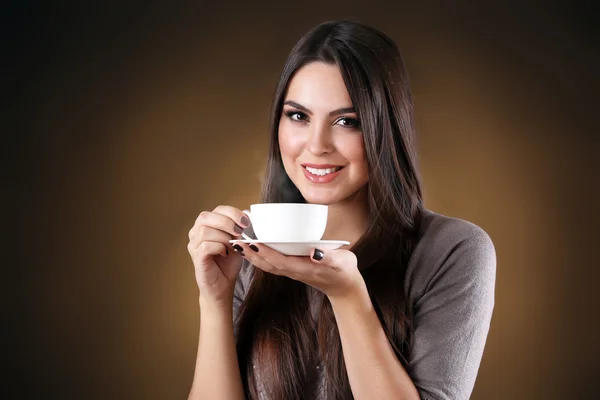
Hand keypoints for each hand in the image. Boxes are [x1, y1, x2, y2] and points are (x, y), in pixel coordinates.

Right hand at [188, 205, 250, 303]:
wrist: (223, 286)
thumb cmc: (229, 263)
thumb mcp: (237, 242)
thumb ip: (239, 229)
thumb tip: (248, 217)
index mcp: (207, 225)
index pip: (217, 209)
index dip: (232, 212)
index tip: (246, 222)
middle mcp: (196, 232)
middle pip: (206, 216)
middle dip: (226, 222)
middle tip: (239, 232)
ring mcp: (194, 245)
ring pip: (205, 231)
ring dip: (223, 237)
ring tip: (231, 246)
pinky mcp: (196, 257)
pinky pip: (206, 246)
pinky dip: (219, 247)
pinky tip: (225, 253)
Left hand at [234, 243, 363, 298]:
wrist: (345, 289)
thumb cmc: (344, 272)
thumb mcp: (342, 263)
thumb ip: (329, 257)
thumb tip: (314, 252)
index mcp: (303, 268)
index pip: (278, 260)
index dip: (263, 252)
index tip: (251, 241)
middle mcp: (293, 271)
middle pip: (267, 263)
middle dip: (251, 252)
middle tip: (236, 239)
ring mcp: (291, 271)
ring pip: (266, 265)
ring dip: (251, 255)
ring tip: (238, 242)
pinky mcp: (292, 269)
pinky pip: (271, 263)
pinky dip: (259, 256)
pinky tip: (253, 247)